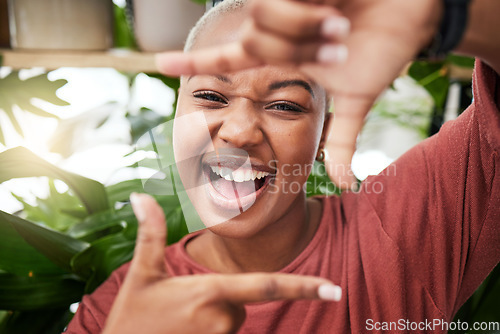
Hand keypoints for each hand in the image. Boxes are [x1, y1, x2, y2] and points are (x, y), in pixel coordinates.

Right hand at [102, 193, 340, 333]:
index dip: (304, 286)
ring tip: (179, 322)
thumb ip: (150, 234)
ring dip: (214, 315)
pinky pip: (225, 332)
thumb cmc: (131, 318)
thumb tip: (139, 197)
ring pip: (233, 319)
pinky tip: (185, 331)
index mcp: (210, 291)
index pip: (267, 285)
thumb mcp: (142, 274)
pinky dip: (211, 328)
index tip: (333, 289)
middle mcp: (223, 318)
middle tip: (182, 307)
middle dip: (221, 298)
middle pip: (241, 301)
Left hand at [155, 0, 441, 188]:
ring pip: (263, 19)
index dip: (196, 63)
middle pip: (254, 43)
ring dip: (309, 27)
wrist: (410, 8)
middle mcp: (276, 25)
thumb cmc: (385, 47)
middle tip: (339, 35)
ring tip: (340, 16)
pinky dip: (306, 10)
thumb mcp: (357, 99)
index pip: (230, 59)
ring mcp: (282, 0)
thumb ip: (342, 140)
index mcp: (284, 54)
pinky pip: (274, 4)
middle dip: (298, 46)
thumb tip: (345, 186)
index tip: (160, 65)